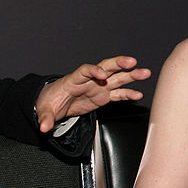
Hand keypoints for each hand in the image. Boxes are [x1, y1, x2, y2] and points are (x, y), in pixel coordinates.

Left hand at [36, 55, 150, 131]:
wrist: (56, 103)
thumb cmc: (50, 101)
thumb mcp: (45, 109)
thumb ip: (46, 117)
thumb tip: (43, 126)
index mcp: (74, 79)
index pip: (85, 70)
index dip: (94, 70)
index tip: (102, 75)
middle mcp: (90, 80)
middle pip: (106, 67)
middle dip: (119, 63)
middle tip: (132, 62)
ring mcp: (99, 86)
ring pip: (117, 77)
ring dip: (131, 75)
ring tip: (145, 73)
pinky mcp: (103, 96)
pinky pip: (118, 93)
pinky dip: (128, 93)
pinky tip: (138, 94)